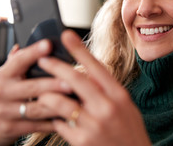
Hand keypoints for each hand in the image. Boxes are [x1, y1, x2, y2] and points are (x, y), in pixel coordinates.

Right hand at [0, 40, 73, 145]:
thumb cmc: (8, 95)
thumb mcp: (9, 76)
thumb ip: (20, 60)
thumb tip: (31, 42)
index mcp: (4, 74)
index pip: (20, 60)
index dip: (34, 52)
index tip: (49, 44)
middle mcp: (2, 92)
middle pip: (31, 87)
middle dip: (52, 84)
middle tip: (71, 81)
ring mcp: (6, 112)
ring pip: (37, 108)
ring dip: (58, 105)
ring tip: (75, 100)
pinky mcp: (12, 128)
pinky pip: (38, 125)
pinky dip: (54, 122)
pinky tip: (69, 118)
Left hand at [37, 30, 150, 145]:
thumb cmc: (129, 131)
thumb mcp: (126, 106)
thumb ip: (108, 91)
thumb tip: (87, 74)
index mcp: (119, 96)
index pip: (96, 67)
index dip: (80, 50)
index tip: (67, 36)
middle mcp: (106, 108)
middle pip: (76, 81)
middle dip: (56, 66)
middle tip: (43, 59)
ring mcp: (93, 125)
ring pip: (61, 103)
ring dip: (48, 96)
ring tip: (42, 93)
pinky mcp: (82, 141)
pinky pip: (60, 124)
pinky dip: (56, 118)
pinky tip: (56, 118)